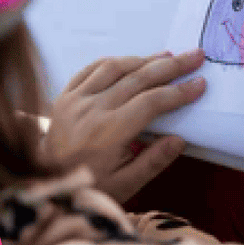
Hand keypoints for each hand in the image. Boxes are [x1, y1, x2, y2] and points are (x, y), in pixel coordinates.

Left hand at [41, 49, 206, 202]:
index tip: (199, 83)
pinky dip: (114, 61)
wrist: (43, 185)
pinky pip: (91, 69)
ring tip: (168, 56)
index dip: (178, 92)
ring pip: (115, 67)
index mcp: (108, 132)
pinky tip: (131, 60)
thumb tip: (180, 139)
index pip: (151, 103)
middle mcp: (91, 109)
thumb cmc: (86, 188)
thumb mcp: (123, 186)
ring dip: (144, 59)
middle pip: (138, 78)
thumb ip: (152, 162)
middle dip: (171, 66)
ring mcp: (75, 99)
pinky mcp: (64, 96)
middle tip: (194, 56)